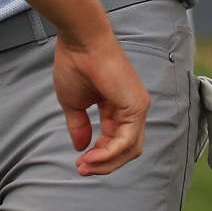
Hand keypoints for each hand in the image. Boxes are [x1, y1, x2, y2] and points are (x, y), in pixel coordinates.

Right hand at [52, 33, 148, 175]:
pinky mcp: (137, 106)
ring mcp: (138, 107)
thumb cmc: (75, 64)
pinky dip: (110, 153)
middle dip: (104, 164)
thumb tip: (81, 147)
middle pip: (126, 149)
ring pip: (130, 149)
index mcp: (118, 106)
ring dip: (106, 162)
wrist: (80, 41)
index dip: (98, 156)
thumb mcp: (73, 102)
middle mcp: (133, 108)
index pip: (115, 140)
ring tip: (85, 166)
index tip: (79, 162)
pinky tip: (92, 157)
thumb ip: (80, 125)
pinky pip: (127, 140)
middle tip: (83, 169)